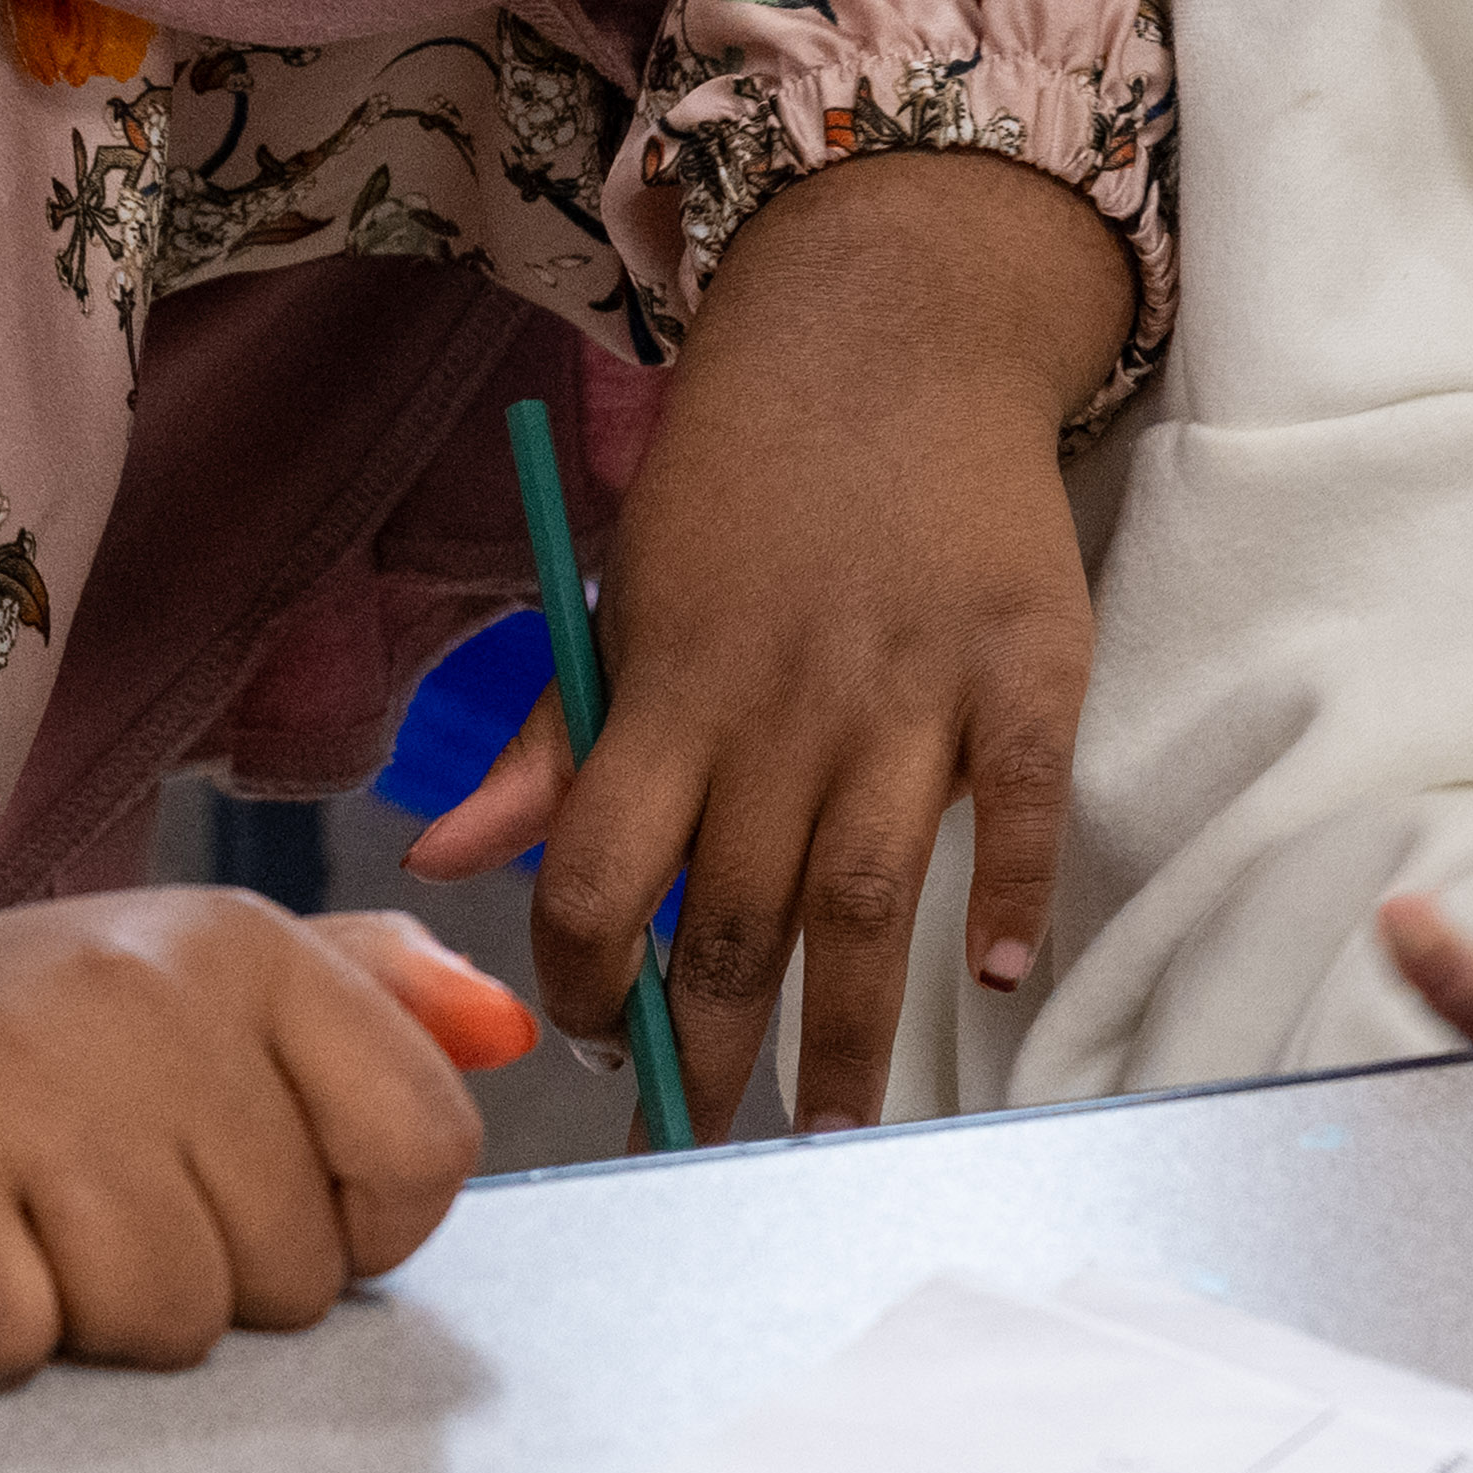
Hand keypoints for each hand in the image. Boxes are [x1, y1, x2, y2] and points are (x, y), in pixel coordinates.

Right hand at [0, 884, 493, 1384]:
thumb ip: (360, 1004)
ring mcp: (19, 1074)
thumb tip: (513, 1031)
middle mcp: (142, 985)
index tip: (237, 1195)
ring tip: (8, 1225)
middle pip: (292, 1270)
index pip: (425, 1150)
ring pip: (167, 1325)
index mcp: (237, 942)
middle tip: (74, 1201)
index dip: (346, 1224)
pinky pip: (21, 1346)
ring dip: (83, 1316)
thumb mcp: (175, 991)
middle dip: (194, 1281)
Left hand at [398, 145, 1126, 1131]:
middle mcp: (783, 703)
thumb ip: (552, 742)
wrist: (889, 323)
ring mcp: (911, 687)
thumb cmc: (742, 479)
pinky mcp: (1026, 664)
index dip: (588, 984)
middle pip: (733, 921)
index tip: (599, 1047)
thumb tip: (445, 862)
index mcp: (669, 687)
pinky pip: (1018, 801)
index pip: (599, 878)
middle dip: (710, 1056)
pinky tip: (994, 975)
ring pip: (868, 898)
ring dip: (846, 1034)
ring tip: (836, 1132)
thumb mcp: (620, 589)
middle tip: (704, 1149)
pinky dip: (1011, 890)